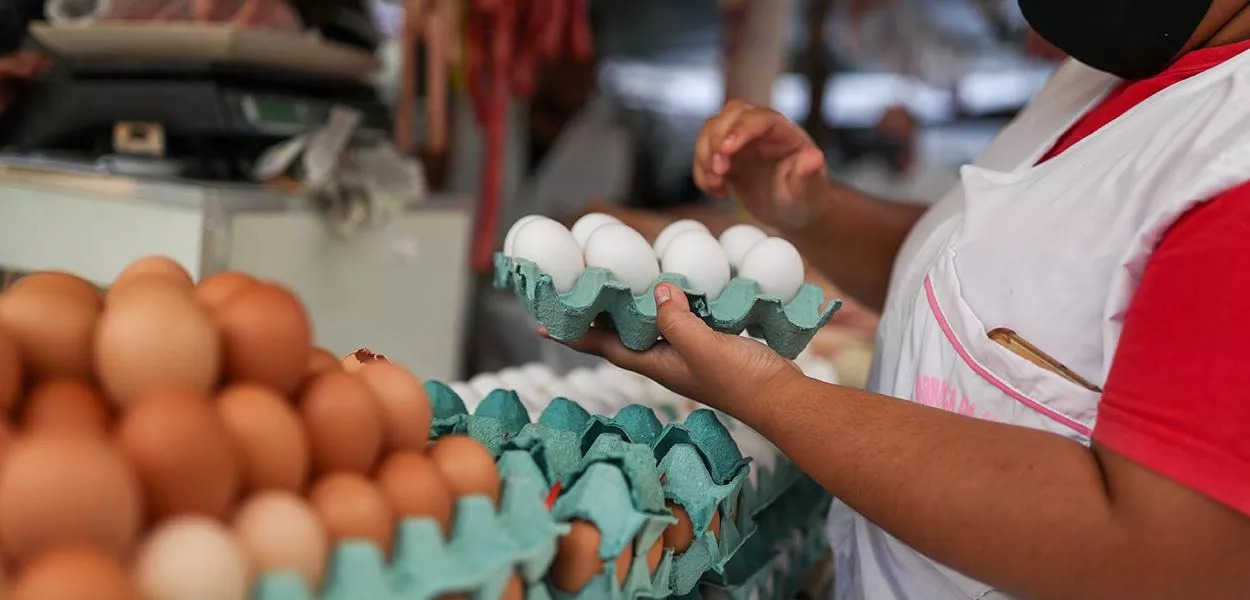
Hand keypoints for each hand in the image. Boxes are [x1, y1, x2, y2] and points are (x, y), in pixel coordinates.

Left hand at [541, 282, 803, 408]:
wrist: (782, 398)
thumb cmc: (741, 380)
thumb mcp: (704, 348)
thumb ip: (676, 321)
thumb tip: (653, 292)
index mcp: (656, 364)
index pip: (605, 347)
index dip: (575, 335)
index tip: (543, 324)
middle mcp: (666, 360)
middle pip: (621, 334)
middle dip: (597, 315)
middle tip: (576, 289)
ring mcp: (687, 352)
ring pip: (649, 324)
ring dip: (631, 305)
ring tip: (614, 281)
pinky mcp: (709, 343)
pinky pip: (679, 318)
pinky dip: (670, 301)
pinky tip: (675, 284)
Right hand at [694, 100, 829, 229]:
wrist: (794, 212)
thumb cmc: (806, 199)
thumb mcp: (809, 191)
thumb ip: (809, 174)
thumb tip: (813, 158)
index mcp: (783, 131)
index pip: (759, 118)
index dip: (740, 129)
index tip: (726, 150)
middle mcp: (760, 130)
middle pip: (731, 115)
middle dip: (717, 140)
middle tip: (719, 171)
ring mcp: (741, 142)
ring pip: (711, 129)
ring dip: (704, 155)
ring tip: (717, 183)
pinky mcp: (727, 156)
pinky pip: (704, 153)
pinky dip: (702, 172)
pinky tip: (718, 192)